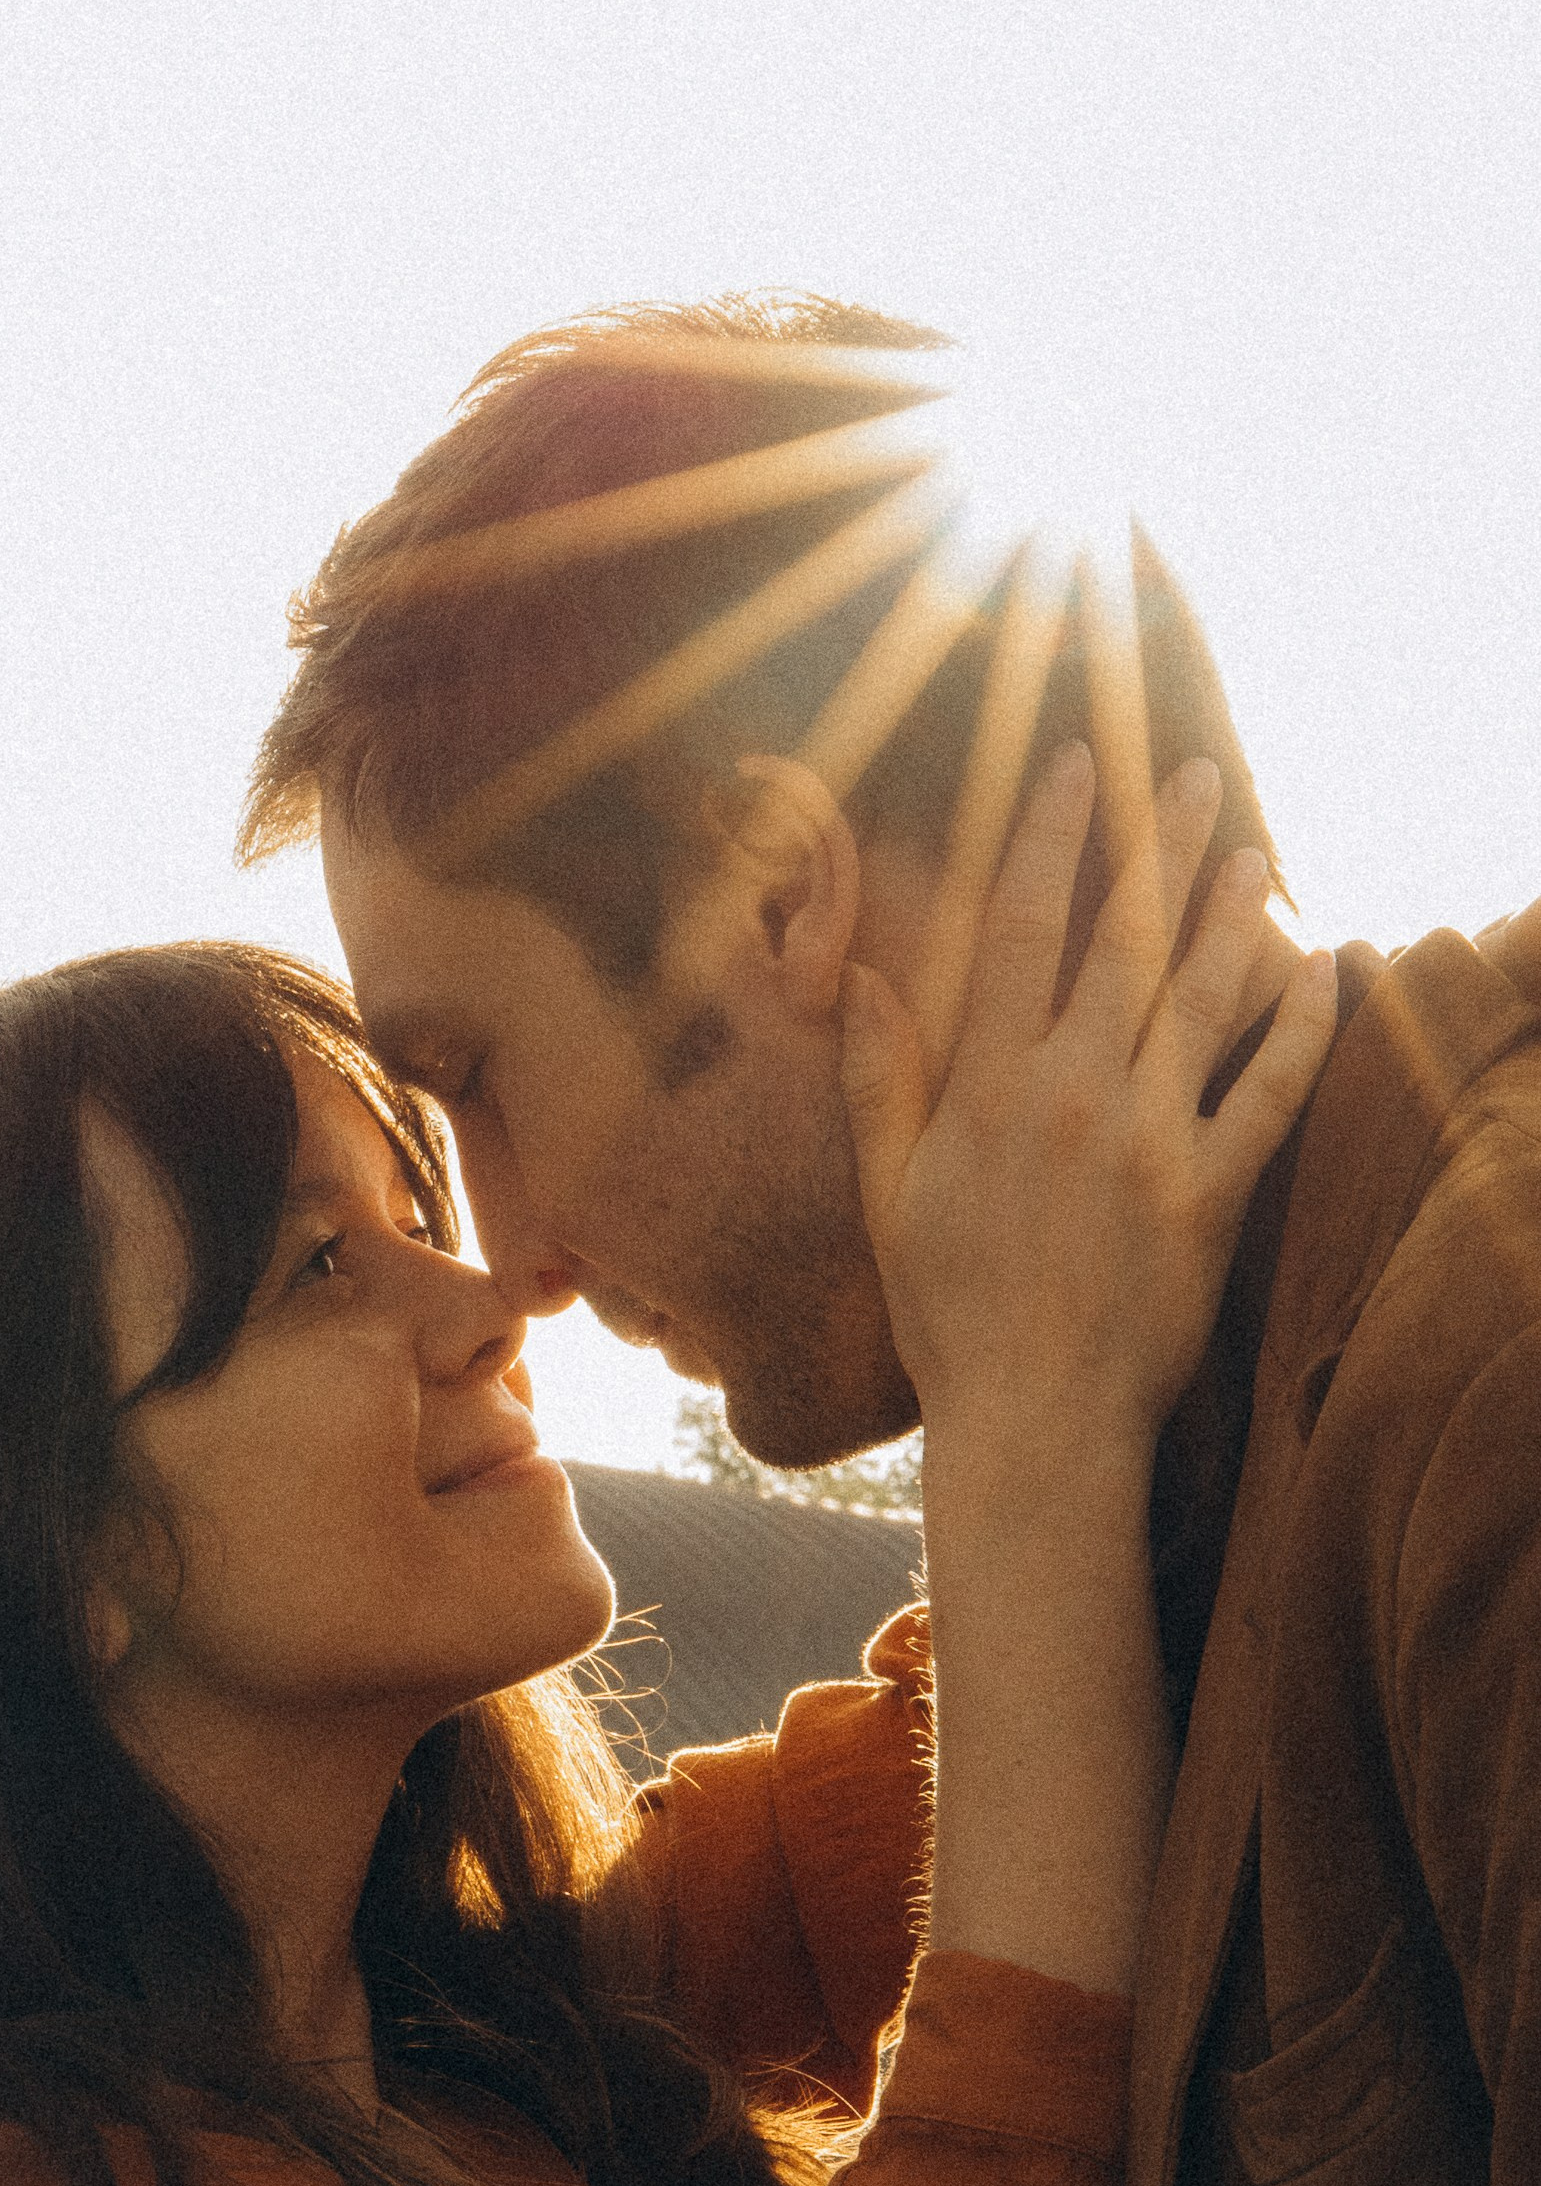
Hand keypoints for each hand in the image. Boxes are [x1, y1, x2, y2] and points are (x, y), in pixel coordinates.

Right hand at [841, 740, 1337, 1471]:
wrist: (1034, 1418)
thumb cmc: (949, 1313)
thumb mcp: (889, 1196)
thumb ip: (882, 1082)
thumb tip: (862, 980)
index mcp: (990, 1092)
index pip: (1020, 931)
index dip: (1049, 838)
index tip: (1074, 768)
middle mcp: (1075, 1098)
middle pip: (1124, 942)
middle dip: (1156, 846)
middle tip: (1186, 771)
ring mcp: (1151, 1144)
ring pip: (1203, 1000)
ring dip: (1230, 915)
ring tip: (1250, 851)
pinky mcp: (1213, 1196)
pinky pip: (1271, 1095)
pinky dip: (1301, 1030)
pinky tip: (1322, 969)